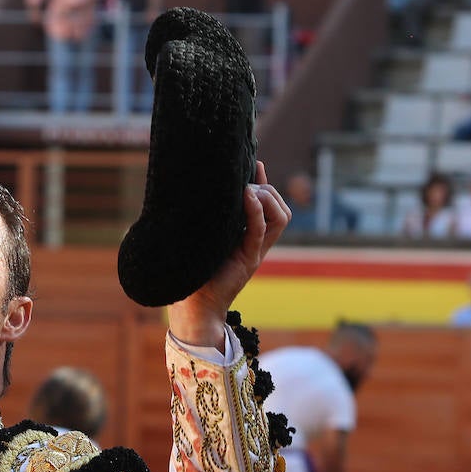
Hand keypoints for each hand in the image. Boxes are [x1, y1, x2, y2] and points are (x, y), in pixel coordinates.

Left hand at [166, 161, 289, 348]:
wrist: (192, 308)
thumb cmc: (190, 274)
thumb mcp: (201, 239)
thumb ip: (205, 220)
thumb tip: (190, 193)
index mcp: (247, 237)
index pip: (269, 205)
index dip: (265, 183)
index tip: (256, 163)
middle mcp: (255, 243)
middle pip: (280, 209)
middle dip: (268, 189)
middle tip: (247, 182)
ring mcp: (254, 252)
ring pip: (279, 217)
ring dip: (267, 197)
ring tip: (249, 189)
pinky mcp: (248, 260)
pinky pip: (261, 230)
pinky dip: (257, 210)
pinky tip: (247, 195)